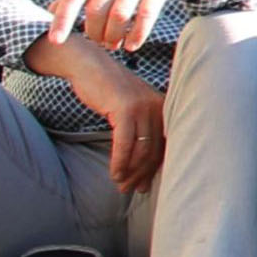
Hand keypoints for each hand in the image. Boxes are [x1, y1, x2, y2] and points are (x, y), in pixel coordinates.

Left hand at [42, 0, 201, 51]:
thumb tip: (51, 10)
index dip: (63, 18)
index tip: (56, 40)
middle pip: (97, 9)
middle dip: (94, 32)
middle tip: (100, 42)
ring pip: (119, 15)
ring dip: (114, 35)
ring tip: (115, 44)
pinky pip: (146, 14)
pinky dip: (138, 33)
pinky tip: (134, 43)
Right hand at [66, 53, 169, 191]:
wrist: (91, 66)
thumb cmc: (109, 91)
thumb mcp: (131, 109)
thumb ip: (140, 130)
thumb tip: (144, 164)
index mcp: (164, 108)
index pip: (165, 146)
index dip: (154, 169)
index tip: (145, 187)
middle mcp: (159, 107)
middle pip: (155, 150)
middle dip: (142, 174)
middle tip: (130, 189)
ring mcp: (143, 107)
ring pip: (142, 150)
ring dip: (130, 172)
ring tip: (120, 184)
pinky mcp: (126, 108)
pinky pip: (125, 143)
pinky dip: (120, 161)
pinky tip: (115, 173)